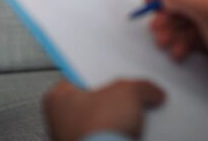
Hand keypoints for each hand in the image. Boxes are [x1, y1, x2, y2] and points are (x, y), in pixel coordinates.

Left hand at [43, 79, 164, 140]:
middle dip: (117, 101)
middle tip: (134, 97)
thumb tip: (151, 92)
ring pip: (104, 124)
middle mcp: (58, 121)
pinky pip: (110, 140)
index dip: (105, 73)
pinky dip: (121, 139)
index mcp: (56, 98)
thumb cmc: (99, 130)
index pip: (82, 76)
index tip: (121, 74)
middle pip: (96, 101)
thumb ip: (141, 86)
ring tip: (137, 119)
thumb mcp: (128, 91)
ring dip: (120, 123)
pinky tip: (135, 136)